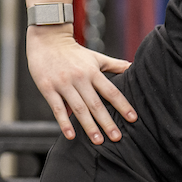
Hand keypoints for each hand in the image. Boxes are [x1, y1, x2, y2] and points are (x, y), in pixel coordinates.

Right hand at [27, 25, 134, 143]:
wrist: (47, 39)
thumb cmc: (74, 52)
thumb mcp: (96, 57)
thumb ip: (114, 65)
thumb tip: (133, 67)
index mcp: (93, 72)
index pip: (112, 92)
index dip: (123, 106)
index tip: (133, 119)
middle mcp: (80, 79)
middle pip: (96, 104)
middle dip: (107, 122)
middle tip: (117, 138)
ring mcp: (63, 84)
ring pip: (78, 109)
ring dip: (89, 126)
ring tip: (98, 141)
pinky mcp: (48, 88)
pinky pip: (57, 108)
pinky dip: (64, 123)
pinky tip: (71, 136)